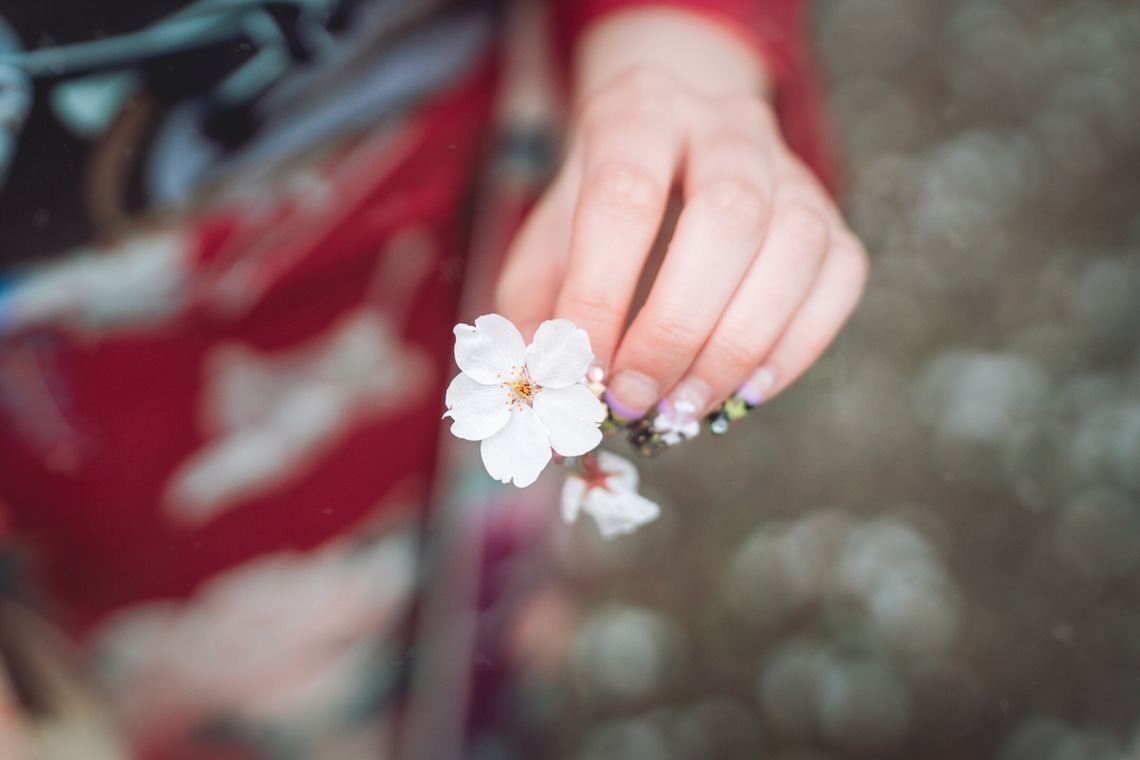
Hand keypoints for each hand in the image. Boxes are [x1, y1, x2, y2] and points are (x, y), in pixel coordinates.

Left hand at [496, 8, 866, 421]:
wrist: (668, 156)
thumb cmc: (599, 214)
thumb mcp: (547, 246)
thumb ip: (538, 314)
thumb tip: (550, 390)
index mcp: (639, 111)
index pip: (624, 196)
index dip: (601, 293)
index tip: (582, 373)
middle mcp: (727, 124)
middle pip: (728, 216)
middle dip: (676, 327)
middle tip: (635, 398)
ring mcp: (790, 167)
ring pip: (796, 247)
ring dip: (738, 346)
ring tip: (683, 407)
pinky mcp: (832, 215)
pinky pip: (839, 278)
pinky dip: (796, 348)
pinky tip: (743, 392)